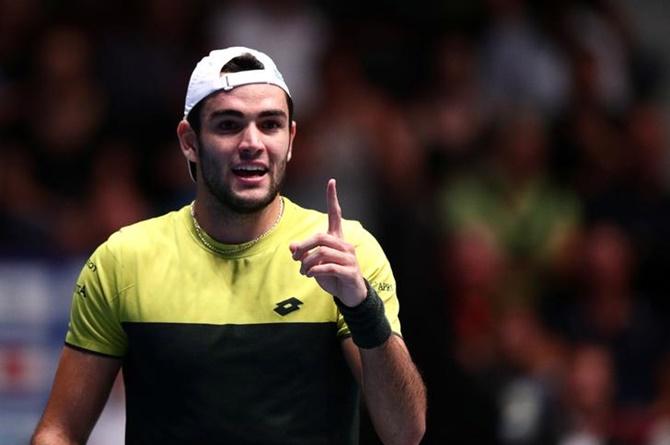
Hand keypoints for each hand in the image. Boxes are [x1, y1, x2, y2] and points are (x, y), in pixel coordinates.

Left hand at [290, 179, 366, 306]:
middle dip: (304, 246)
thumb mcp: (315, 264)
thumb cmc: (332, 276)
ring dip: (307, 263)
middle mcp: (344, 245)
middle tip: (294, 257)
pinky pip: (328, 267)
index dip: (332, 199)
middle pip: (320, 237)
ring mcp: (349, 258)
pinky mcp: (350, 271)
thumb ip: (305, 254)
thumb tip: (292, 247)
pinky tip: (311, 275)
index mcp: (337, 239)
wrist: (350, 294)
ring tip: (303, 272)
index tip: (331, 181)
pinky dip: (314, 271)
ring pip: (322, 253)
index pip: (335, 215)